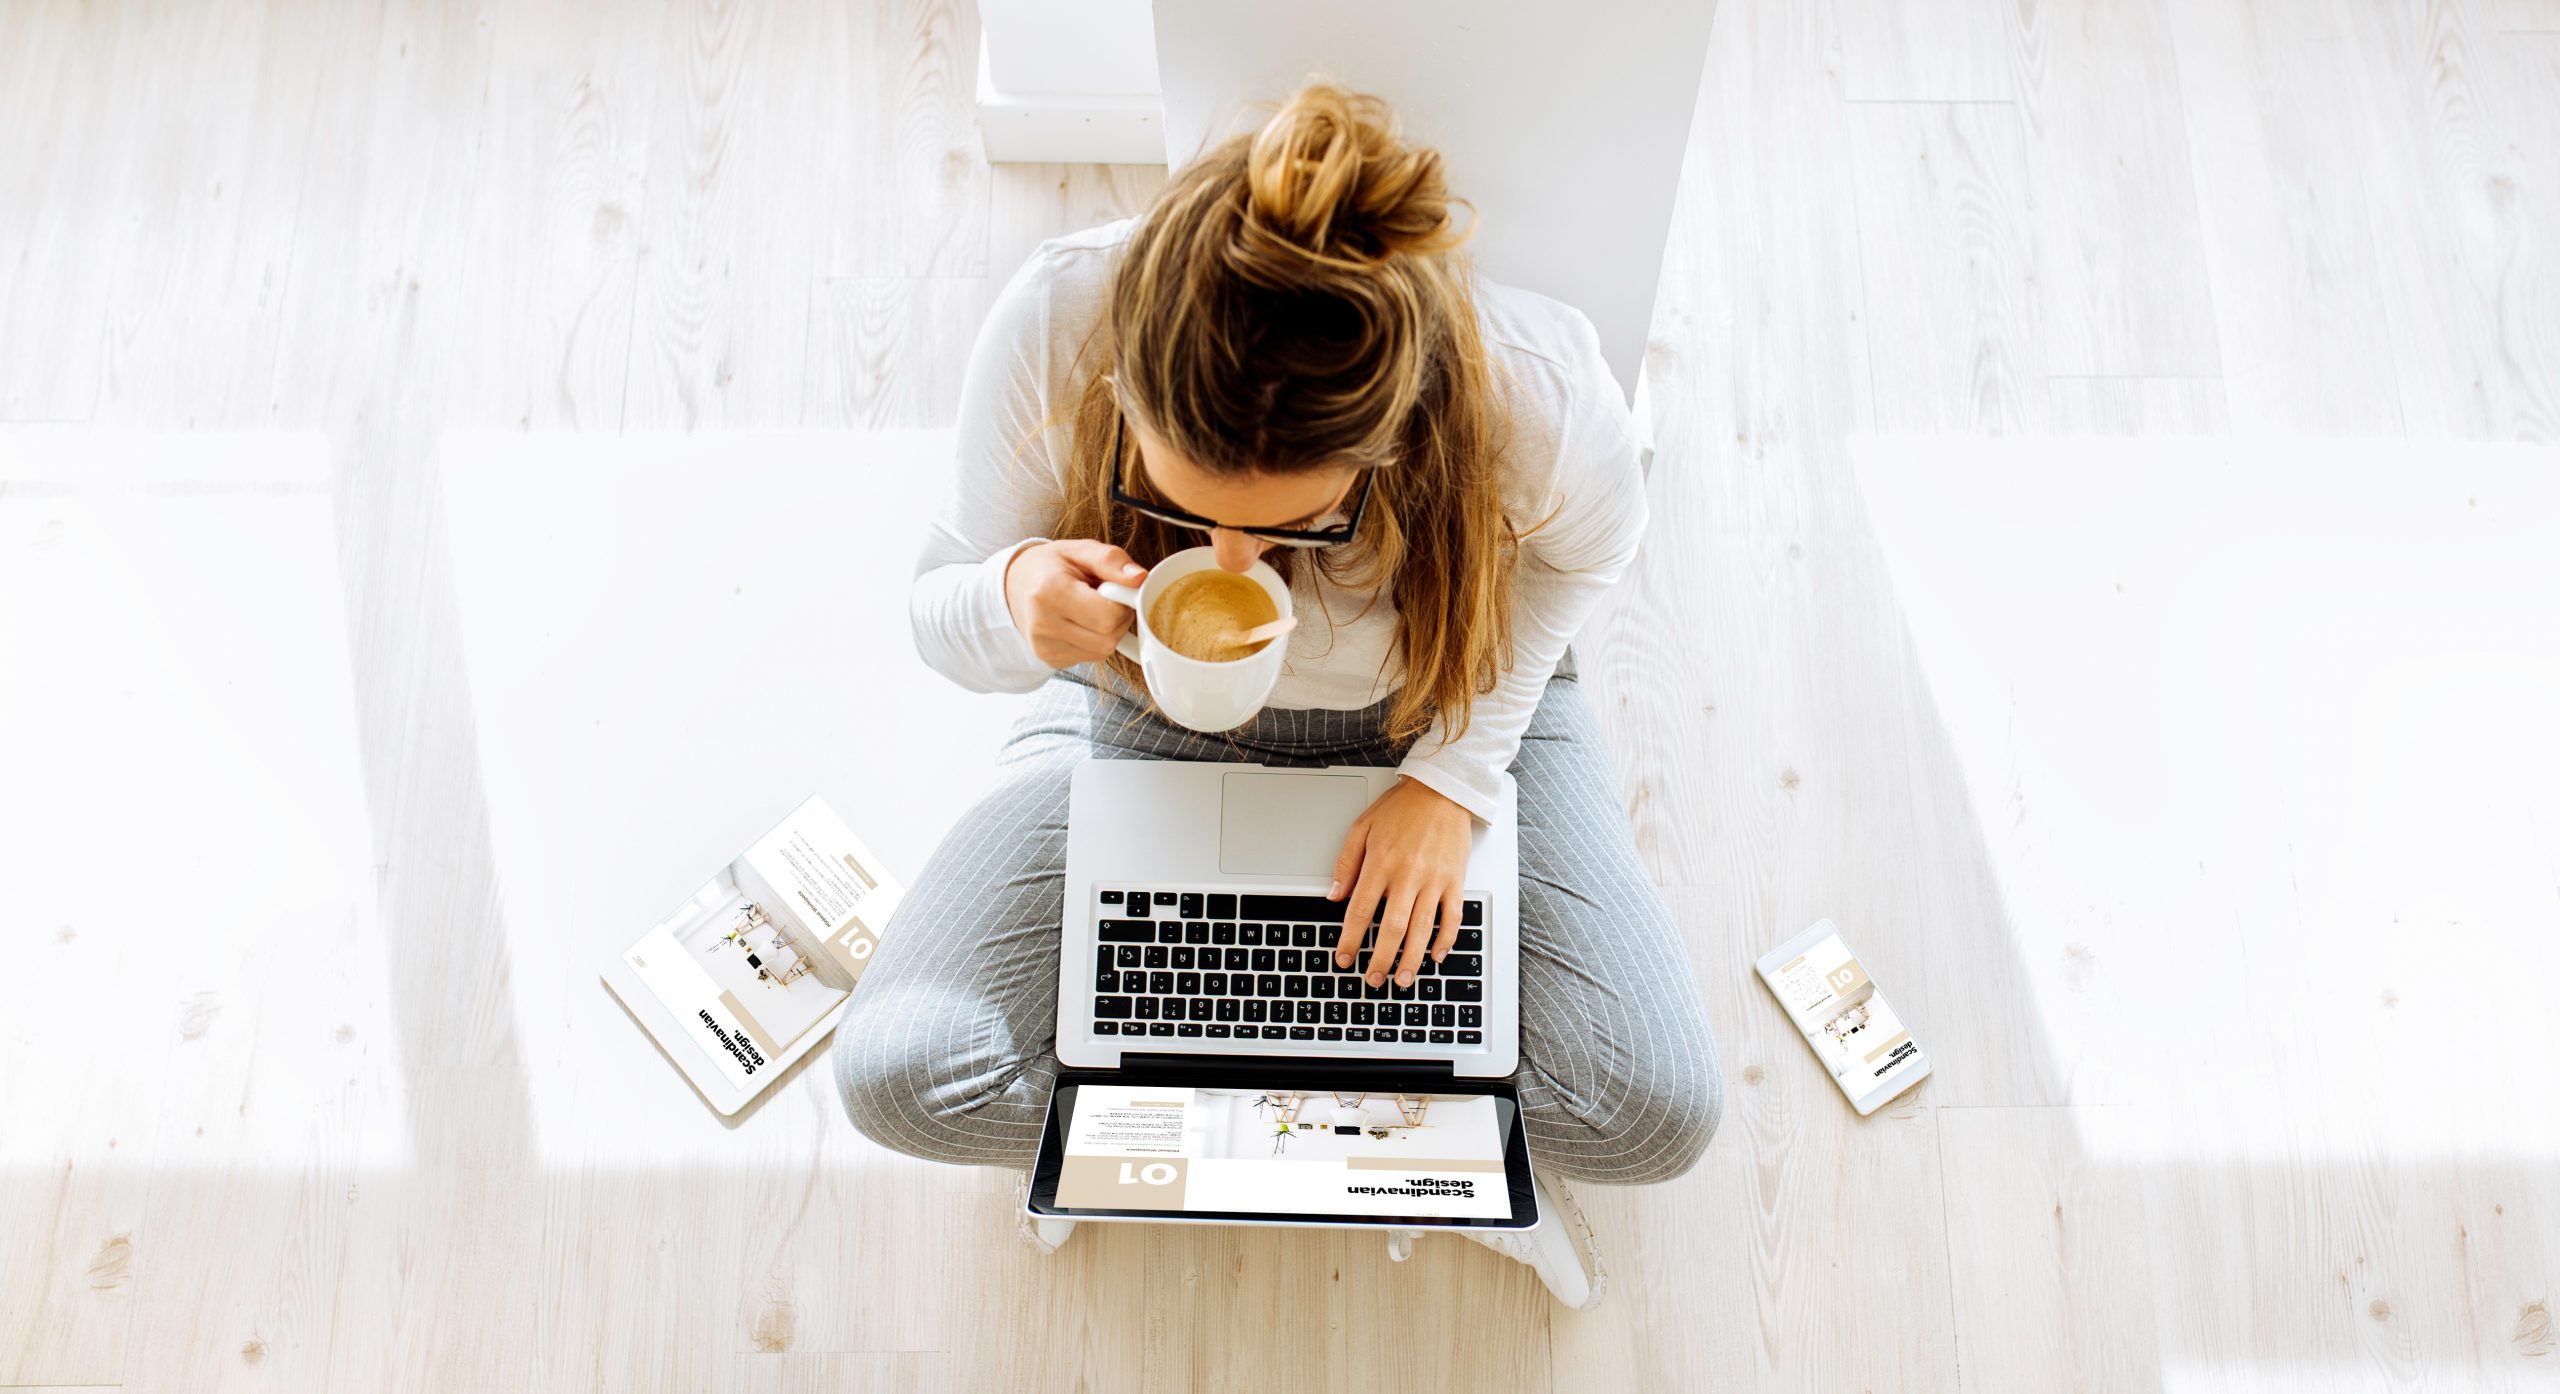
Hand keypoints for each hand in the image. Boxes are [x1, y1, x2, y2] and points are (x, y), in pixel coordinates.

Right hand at [1003, 539, 1147, 667]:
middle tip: (1107, 599)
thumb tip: (1139, 578)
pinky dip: (1096, 641)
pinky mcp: (1051, 660)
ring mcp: (1045, 647)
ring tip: (1092, 610)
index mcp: (1050, 591)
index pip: (1107, 615)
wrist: (1015, 586)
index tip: (1116, 589)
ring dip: (1109, 631)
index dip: (1122, 603)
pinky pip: (1091, 657)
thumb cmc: (1050, 566)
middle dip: (1118, 618)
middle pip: (1107, 638)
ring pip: (1103, 651)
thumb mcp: (1080, 550)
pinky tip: (1082, 623)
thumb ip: (1111, 560)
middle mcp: (1043, 624)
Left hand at [1327, 778, 1472, 987]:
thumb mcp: (1361, 827)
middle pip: (1392, 928)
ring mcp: (1434, 879)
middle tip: (1373, 979)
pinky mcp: (1455, 880)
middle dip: (1380, 959)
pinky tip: (1436, 956)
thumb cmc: (1402, 807)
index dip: (1350, 939)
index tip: (1344, 958)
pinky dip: (1446, 939)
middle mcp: (1407, 874)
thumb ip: (1346, 863)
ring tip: (1401, 980)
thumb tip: (1334, 895)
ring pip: (1422, 928)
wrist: (1442, 790)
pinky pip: (1452, 916)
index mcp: (1381, 863)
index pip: (1361, 911)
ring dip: (1411, 959)